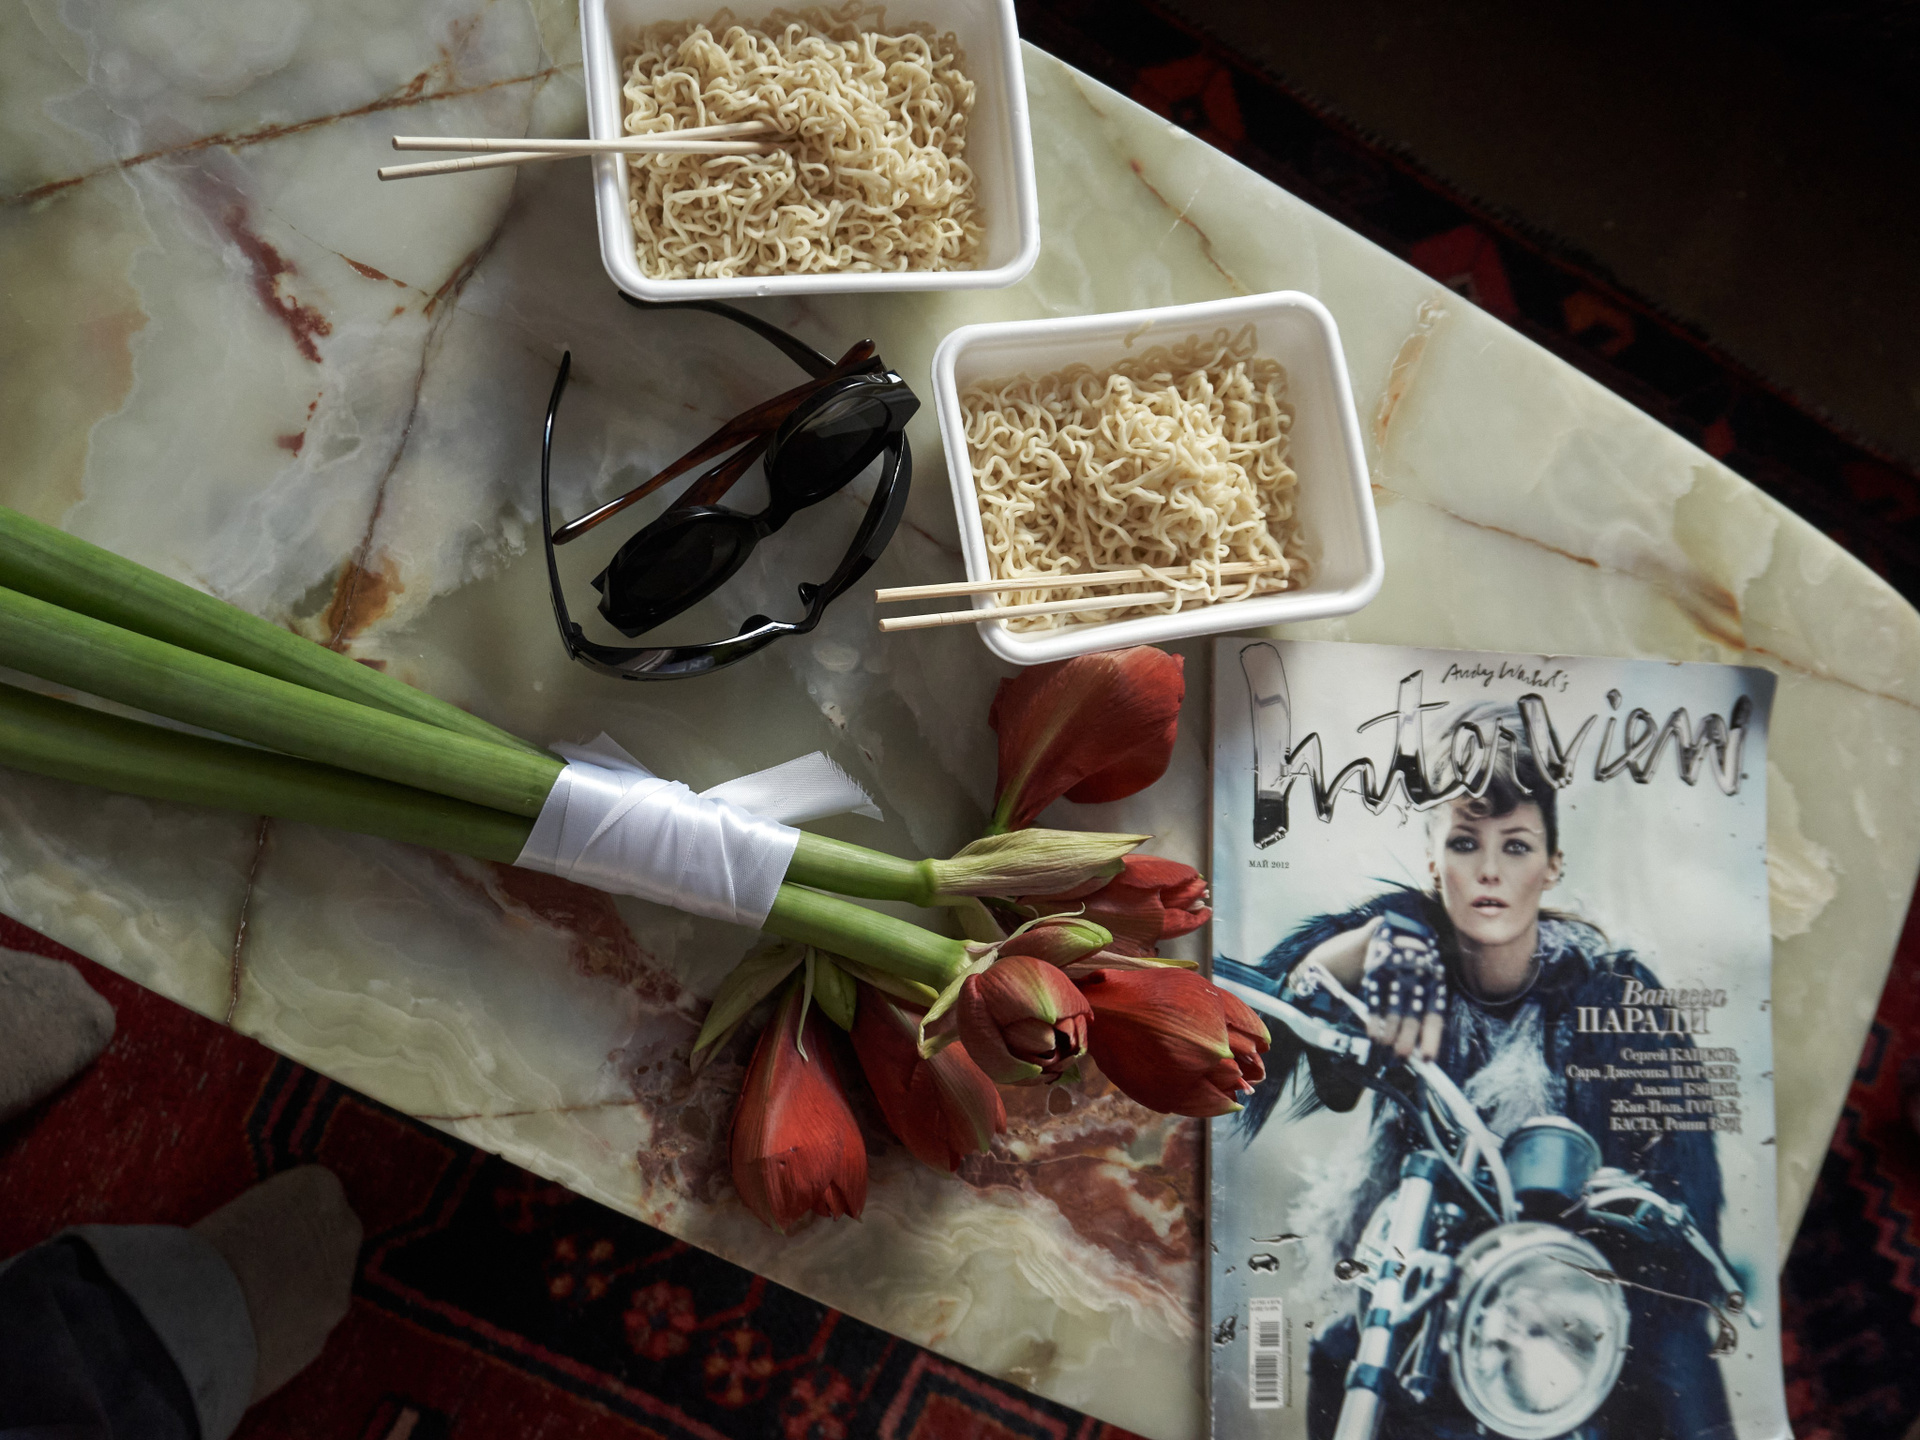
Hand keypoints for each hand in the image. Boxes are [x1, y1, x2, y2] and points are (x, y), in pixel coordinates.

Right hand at [1361, 914, 1445, 1060]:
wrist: (1400, 924)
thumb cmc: (1418, 959)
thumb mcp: (1430, 976)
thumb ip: (1427, 1005)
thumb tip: (1424, 1043)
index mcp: (1435, 980)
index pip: (1434, 1015)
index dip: (1431, 1039)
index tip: (1427, 1060)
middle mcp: (1418, 976)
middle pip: (1413, 1016)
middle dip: (1406, 1041)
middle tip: (1401, 1058)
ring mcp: (1396, 972)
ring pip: (1393, 1011)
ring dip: (1389, 1035)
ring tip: (1386, 1049)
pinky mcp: (1376, 969)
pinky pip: (1375, 1000)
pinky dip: (1373, 1020)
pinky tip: (1373, 1034)